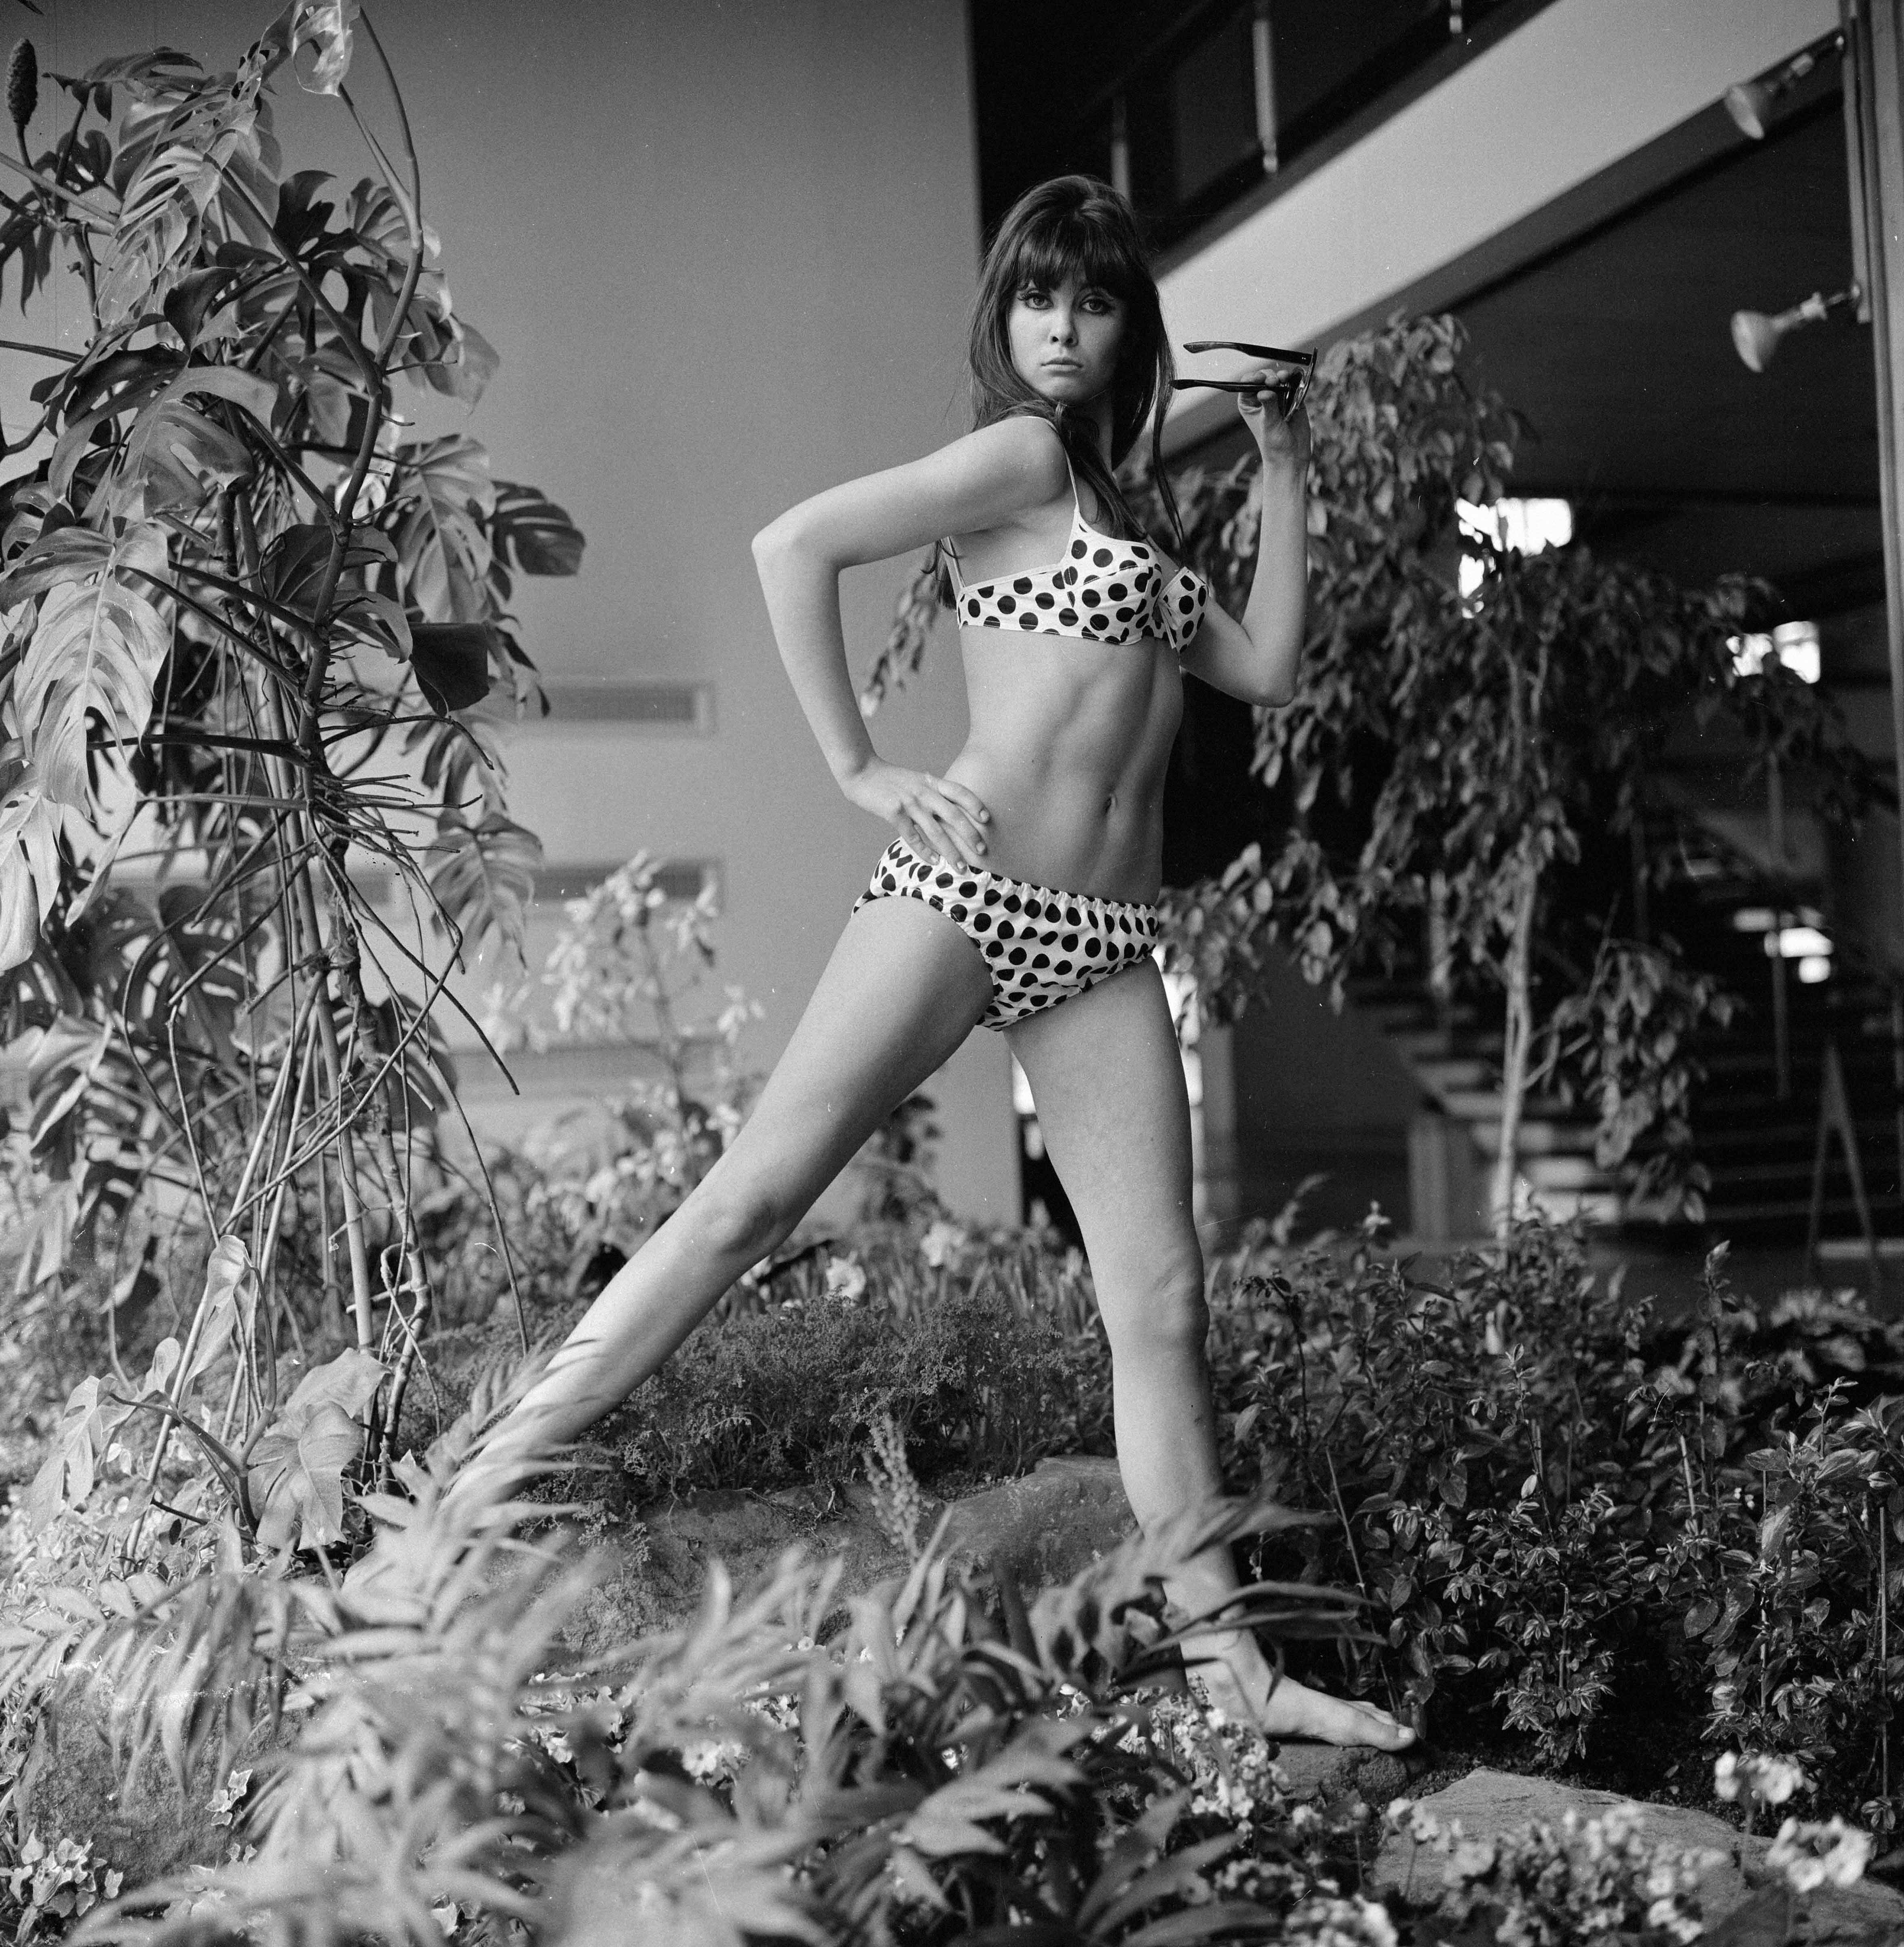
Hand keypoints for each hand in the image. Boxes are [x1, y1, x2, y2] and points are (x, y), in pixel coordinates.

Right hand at [842, 760, 990, 868]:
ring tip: (961, 867)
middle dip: (969, 834)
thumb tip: (950, 811)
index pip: (959, 792)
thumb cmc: (890, 780)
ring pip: (935, 831)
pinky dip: (924, 851)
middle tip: (981, 850)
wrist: (862, 772)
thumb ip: (932, 791)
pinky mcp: (893, 812)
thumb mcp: (916, 780)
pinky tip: (935, 862)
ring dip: (950, 851)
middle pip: (953, 814)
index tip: (987, 820)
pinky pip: (912, 836)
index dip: (975, 804)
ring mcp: (909, 802)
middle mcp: (924, 791)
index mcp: (931, 782)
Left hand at [1235, 370, 1310, 472]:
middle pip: (1264, 378)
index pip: (1247, 384)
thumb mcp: (1268, 423)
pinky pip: (1293, 384)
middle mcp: (1262, 398)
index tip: (1259, 379)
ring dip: (1282, 376)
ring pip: (1279, 379)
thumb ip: (1268, 405)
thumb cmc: (1273, 443)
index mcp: (1249, 404)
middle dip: (1269, 377)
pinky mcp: (1292, 398)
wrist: (1291, 454)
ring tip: (1284, 379)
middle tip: (1274, 382)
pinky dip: (1294, 381)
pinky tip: (1293, 381)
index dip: (1253, 378)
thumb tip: (1265, 390)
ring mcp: (1278, 397)